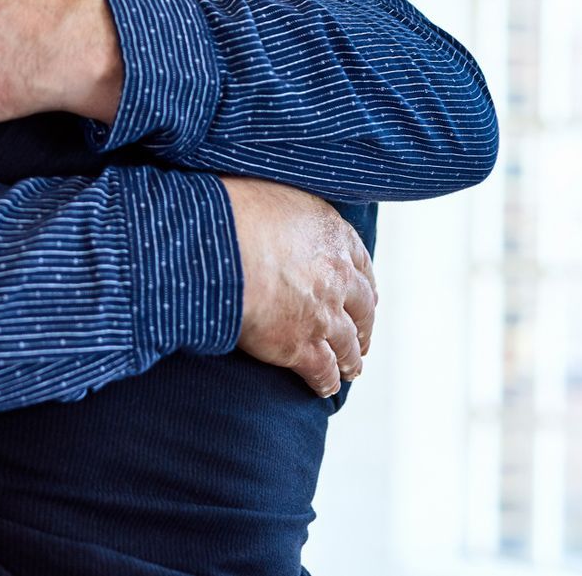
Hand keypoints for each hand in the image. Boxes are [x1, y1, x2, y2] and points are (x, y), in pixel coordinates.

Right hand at [222, 177, 375, 396]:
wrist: (217, 245)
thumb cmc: (232, 211)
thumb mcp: (271, 192)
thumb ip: (288, 212)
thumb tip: (278, 214)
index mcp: (333, 235)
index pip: (360, 264)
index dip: (363, 284)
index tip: (364, 295)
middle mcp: (337, 276)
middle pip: (362, 307)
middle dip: (364, 324)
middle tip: (362, 337)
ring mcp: (323, 314)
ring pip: (348, 343)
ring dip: (351, 358)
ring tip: (351, 368)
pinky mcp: (300, 346)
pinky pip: (322, 371)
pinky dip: (326, 382)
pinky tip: (325, 388)